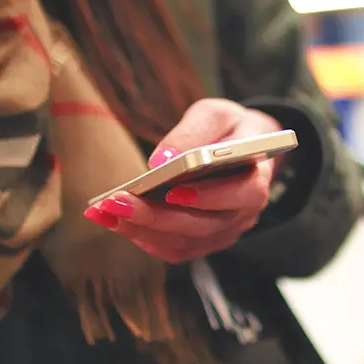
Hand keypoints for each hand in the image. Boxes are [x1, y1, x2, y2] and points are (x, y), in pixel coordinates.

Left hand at [83, 98, 281, 262]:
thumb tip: (160, 161)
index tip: (173, 191)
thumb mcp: (215, 114)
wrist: (241, 147)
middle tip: (117, 202)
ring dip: (142, 230)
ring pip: (185, 242)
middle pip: (204, 225)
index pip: (243, 195)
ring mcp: (225, 231)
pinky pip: (175, 249)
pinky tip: (116, 221)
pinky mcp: (205, 241)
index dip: (209, 197)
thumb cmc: (229, 128)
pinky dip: (144, 238)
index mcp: (257, 179)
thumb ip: (193, 131)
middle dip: (157, 217)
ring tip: (106, 211)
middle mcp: (244, 213)